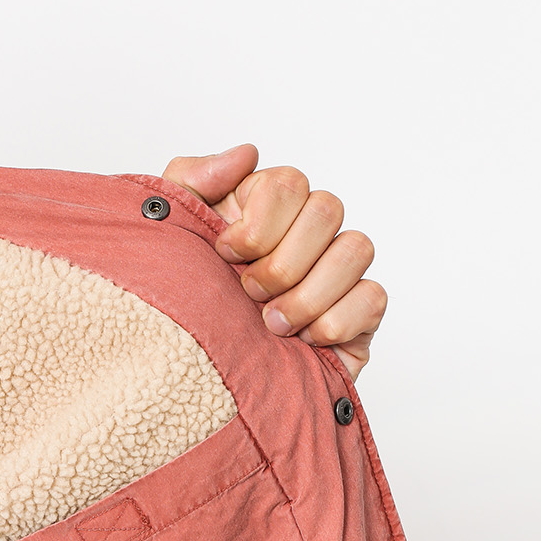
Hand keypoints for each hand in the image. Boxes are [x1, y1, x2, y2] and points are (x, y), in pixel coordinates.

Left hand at [162, 145, 386, 380]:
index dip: (260, 222)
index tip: (226, 254)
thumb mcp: (167, 238)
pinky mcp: (357, 319)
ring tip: (271, 326)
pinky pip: (372, 298)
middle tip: (249, 295)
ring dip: (308, 294)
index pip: (289, 183)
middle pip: (327, 209)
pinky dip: (336, 321)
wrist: (194, 387)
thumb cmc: (183, 307)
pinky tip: (304, 342)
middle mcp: (307, 237)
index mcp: (265, 211)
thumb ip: (192, 179)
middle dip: (282, 261)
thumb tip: (247, 154)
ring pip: (356, 249)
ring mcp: (336, 276)